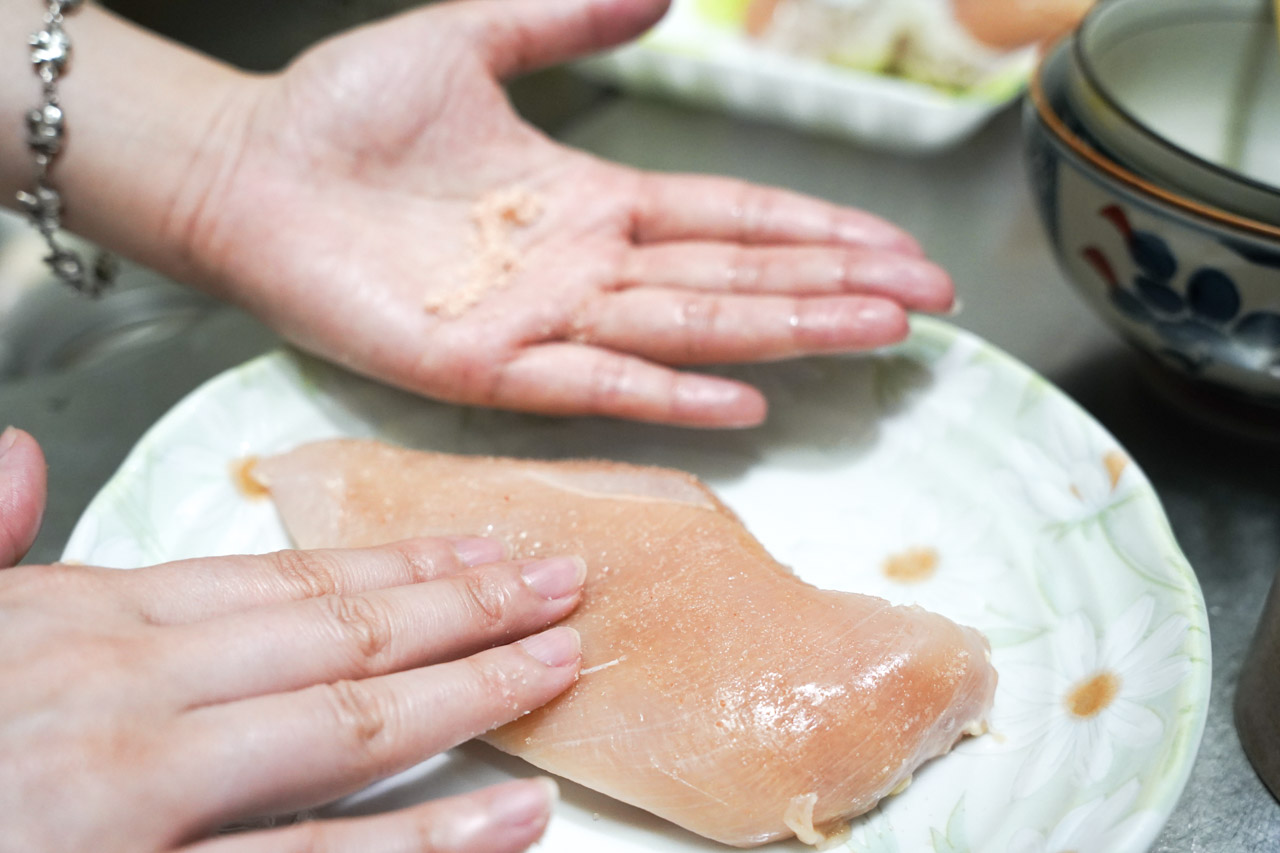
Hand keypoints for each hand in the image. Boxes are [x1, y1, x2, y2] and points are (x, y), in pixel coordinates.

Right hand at [0, 430, 585, 852]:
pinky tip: (510, 818)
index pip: (284, 579)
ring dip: (473, 699)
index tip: (489, 550)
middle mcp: (127, 705)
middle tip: (570, 587)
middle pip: (341, 640)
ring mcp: (141, 806)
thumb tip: (17, 456)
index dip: (402, 563)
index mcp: (82, 629)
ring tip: (563, 672)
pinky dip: (423, 843)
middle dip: (469, 611)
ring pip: (347, 738)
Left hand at [175, 0, 952, 427]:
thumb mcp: (473, 40)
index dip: (818, 231)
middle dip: (835, 287)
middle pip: (736, 278)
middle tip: (928, 302)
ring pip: (688, 326)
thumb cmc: (346, 115)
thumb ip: (566, 18)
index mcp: (593, 202)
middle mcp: (587, 268)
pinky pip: (593, 380)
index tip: (897, 247)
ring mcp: (544, 321)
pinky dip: (669, 392)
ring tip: (875, 333)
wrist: (247, 169)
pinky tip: (743, 397)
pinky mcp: (487, 365)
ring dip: (784, 331)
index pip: (733, 219)